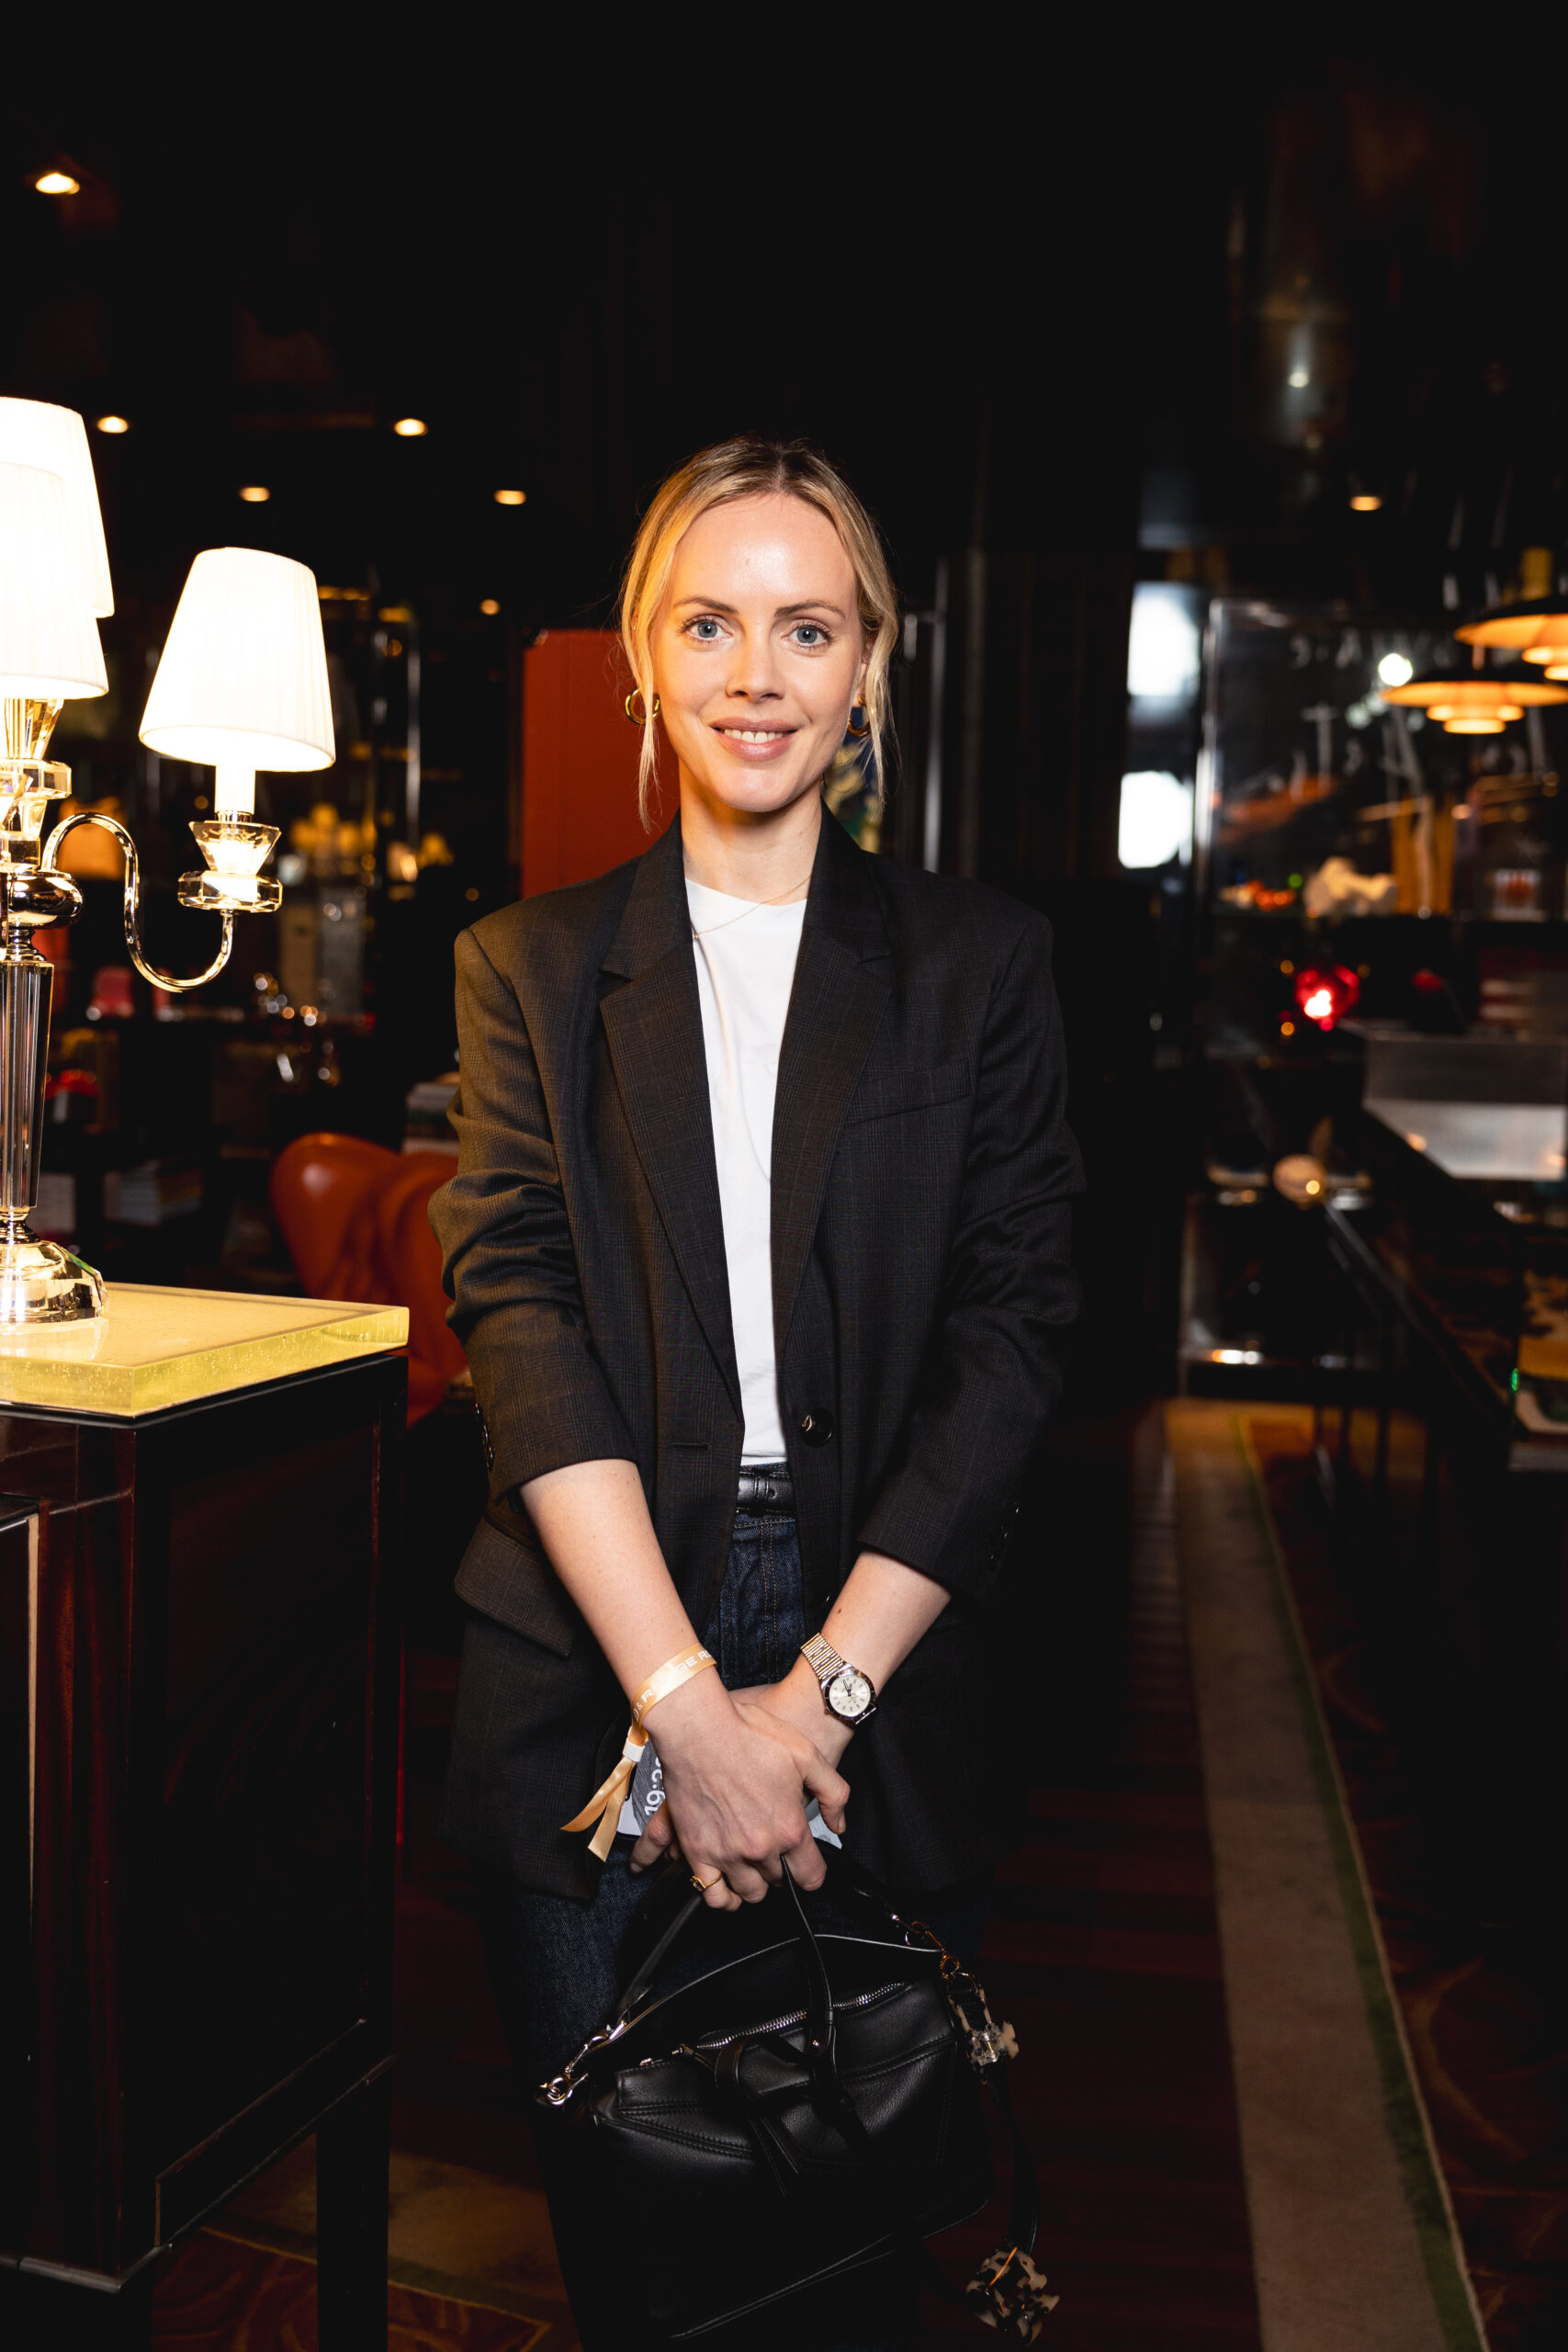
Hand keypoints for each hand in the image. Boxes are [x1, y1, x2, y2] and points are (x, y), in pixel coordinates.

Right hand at [627, 1669, 848, 1910]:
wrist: (699, 1728)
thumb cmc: (748, 1735)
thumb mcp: (807, 1755)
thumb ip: (833, 1793)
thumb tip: (839, 1824)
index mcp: (789, 1827)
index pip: (811, 1875)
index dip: (812, 1872)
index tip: (806, 1865)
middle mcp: (760, 1847)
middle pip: (778, 1882)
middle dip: (781, 1870)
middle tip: (775, 1851)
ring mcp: (727, 1853)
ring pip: (748, 1893)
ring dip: (754, 1883)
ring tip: (753, 1866)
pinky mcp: (697, 1851)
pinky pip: (712, 1894)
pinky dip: (722, 1896)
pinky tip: (726, 1884)